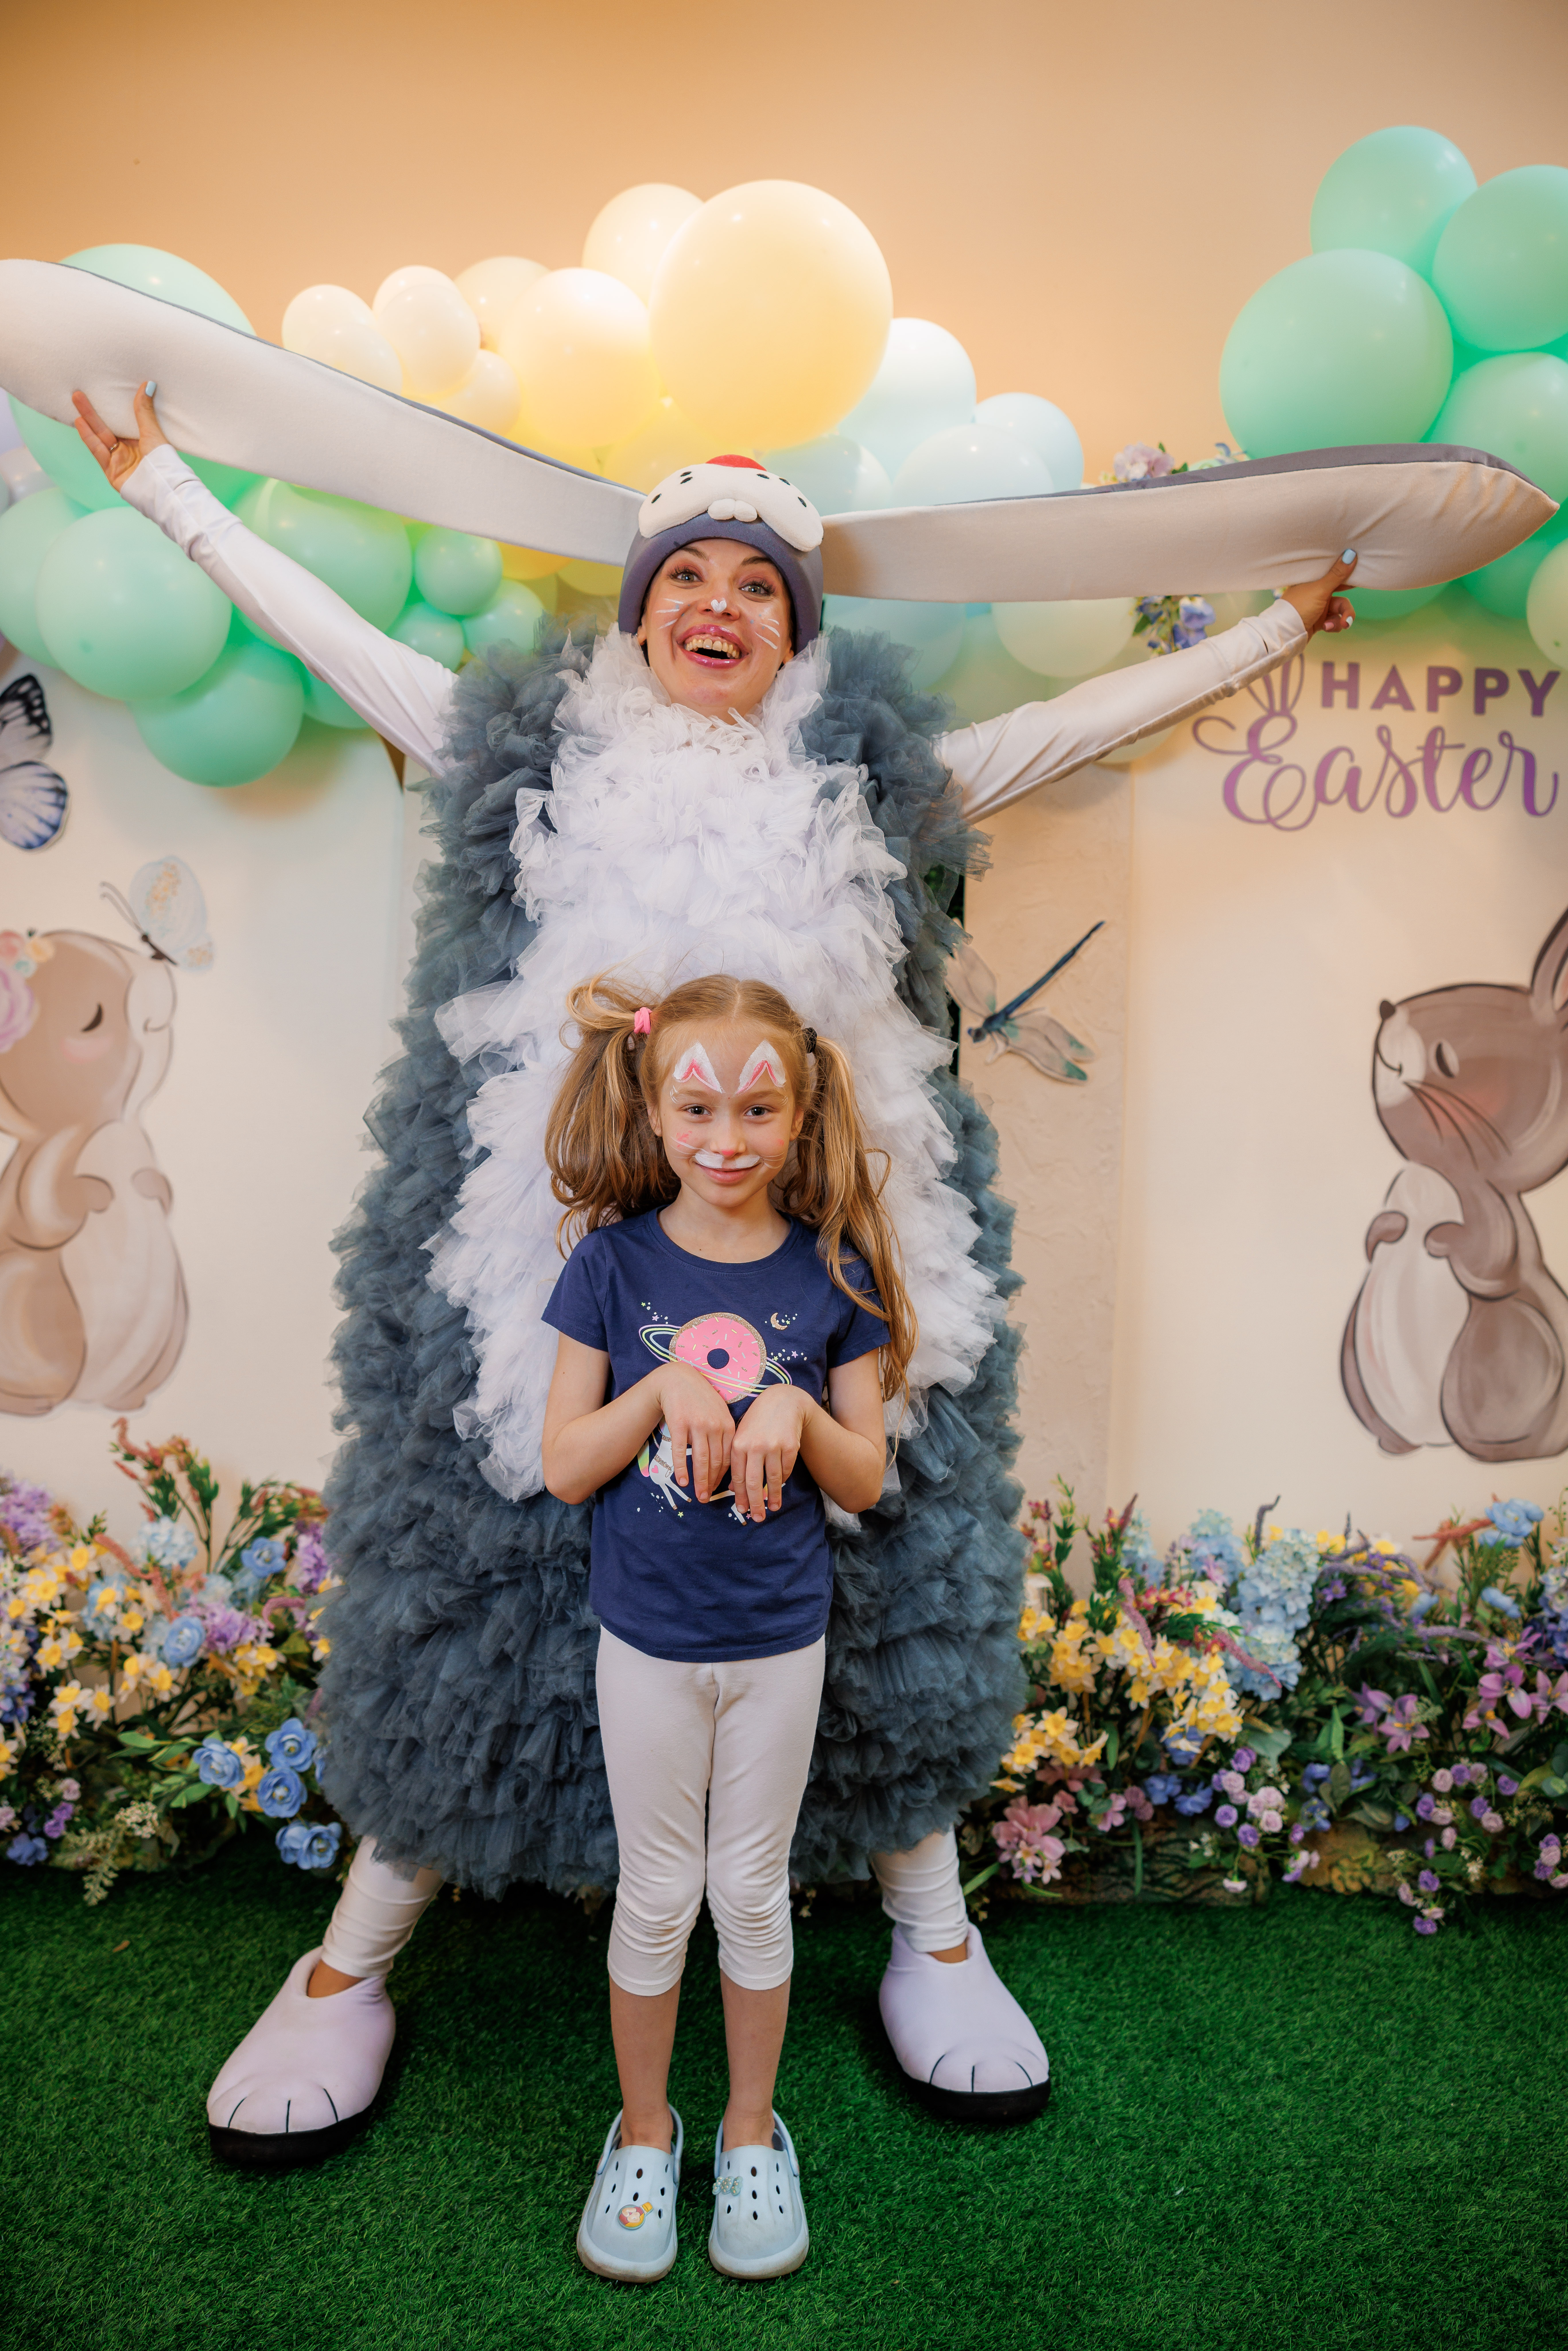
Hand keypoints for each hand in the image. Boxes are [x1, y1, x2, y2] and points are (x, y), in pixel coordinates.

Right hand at [71, 381, 167, 491]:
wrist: (163, 489)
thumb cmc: (164, 462)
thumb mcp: (153, 433)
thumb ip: (145, 411)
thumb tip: (147, 384)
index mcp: (141, 441)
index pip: (123, 422)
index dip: (111, 409)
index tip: (102, 391)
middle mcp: (129, 450)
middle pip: (107, 427)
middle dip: (92, 410)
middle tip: (79, 392)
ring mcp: (119, 461)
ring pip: (100, 437)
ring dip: (87, 420)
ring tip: (76, 400)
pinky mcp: (112, 472)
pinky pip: (98, 452)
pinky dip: (88, 437)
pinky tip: (79, 422)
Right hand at [654, 1362, 735, 1503]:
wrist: (678, 1380)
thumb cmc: (700, 1401)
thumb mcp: (718, 1415)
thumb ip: (723, 1437)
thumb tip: (725, 1465)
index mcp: (728, 1425)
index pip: (729, 1458)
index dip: (724, 1478)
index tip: (719, 1491)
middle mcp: (715, 1425)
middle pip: (716, 1462)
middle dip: (712, 1484)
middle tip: (707, 1500)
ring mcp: (698, 1424)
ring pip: (701, 1459)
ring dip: (700, 1481)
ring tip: (699, 1496)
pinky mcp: (680, 1423)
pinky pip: (681, 1451)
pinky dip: (682, 1468)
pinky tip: (682, 1481)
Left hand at [731, 1387, 811, 1523]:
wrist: (782, 1401)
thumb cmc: (757, 1421)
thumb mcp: (741, 1436)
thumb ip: (736, 1460)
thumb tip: (733, 1488)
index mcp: (738, 1444)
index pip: (737, 1477)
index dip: (740, 1496)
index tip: (742, 1509)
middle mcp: (754, 1446)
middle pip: (754, 1483)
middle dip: (754, 1504)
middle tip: (757, 1518)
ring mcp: (773, 1446)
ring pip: (773, 1479)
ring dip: (773, 1497)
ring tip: (773, 1508)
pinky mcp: (790, 1446)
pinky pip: (786, 1470)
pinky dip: (783, 1480)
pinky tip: (780, 1486)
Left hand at [1280, 549, 1356, 639]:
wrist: (1286, 634)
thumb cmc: (1300, 607)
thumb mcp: (1320, 589)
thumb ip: (1337, 574)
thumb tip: (1351, 553)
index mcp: (1315, 581)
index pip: (1336, 574)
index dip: (1349, 577)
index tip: (1360, 578)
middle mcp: (1318, 592)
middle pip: (1342, 597)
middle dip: (1346, 609)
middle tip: (1348, 615)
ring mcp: (1319, 607)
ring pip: (1340, 611)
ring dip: (1341, 619)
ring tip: (1337, 625)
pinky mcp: (1319, 621)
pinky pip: (1334, 622)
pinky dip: (1333, 626)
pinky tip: (1326, 628)